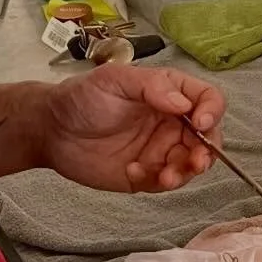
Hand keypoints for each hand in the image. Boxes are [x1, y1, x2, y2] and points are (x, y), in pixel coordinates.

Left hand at [42, 66, 225, 191]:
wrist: (51, 131)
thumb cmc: (82, 99)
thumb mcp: (114, 80)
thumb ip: (151, 87)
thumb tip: (184, 103)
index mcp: (170, 93)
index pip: (207, 100)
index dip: (211, 111)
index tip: (200, 123)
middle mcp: (172, 122)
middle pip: (207, 137)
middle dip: (206, 151)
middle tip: (195, 162)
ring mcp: (161, 149)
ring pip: (191, 163)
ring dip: (185, 172)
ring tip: (166, 177)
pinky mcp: (148, 174)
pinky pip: (166, 181)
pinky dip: (157, 181)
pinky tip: (133, 171)